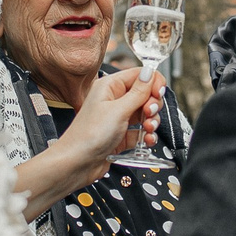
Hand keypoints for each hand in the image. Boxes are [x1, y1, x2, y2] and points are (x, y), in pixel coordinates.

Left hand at [15, 68, 160, 208]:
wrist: (77, 163)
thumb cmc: (89, 135)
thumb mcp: (118, 110)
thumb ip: (138, 92)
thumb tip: (149, 71)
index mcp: (110, 86)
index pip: (139, 75)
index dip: (152, 82)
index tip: (158, 94)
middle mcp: (114, 100)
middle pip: (145, 94)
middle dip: (153, 104)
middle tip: (149, 113)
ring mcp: (118, 118)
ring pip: (145, 113)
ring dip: (152, 121)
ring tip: (148, 129)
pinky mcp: (121, 134)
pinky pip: (141, 130)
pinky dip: (147, 135)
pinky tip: (146, 140)